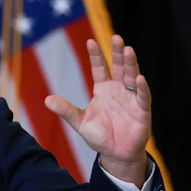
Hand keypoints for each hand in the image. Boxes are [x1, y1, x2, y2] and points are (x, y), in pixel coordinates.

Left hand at [44, 35, 150, 186]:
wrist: (115, 153)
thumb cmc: (99, 135)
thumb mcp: (80, 122)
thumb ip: (66, 110)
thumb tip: (47, 99)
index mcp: (103, 89)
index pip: (100, 68)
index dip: (96, 55)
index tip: (90, 41)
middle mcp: (118, 90)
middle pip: (119, 67)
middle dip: (118, 52)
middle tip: (116, 37)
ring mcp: (131, 98)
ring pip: (132, 77)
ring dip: (131, 64)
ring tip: (129, 49)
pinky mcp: (142, 111)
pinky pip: (143, 97)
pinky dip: (142, 88)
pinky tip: (140, 78)